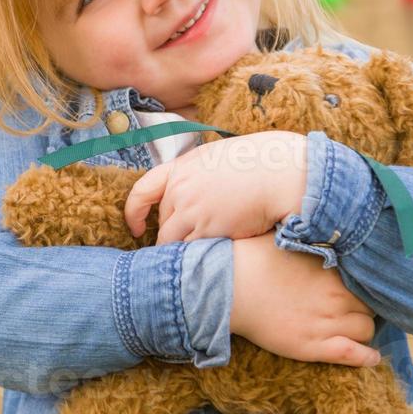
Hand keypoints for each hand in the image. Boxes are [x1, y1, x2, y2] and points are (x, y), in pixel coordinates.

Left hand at [124, 130, 307, 243]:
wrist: (279, 173)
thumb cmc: (258, 163)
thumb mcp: (217, 157)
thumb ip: (197, 173)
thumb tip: (191, 190)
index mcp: (182, 167)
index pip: (142, 191)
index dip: (133, 212)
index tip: (136, 228)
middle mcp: (182, 189)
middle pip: (163, 220)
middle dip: (172, 232)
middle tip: (190, 240)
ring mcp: (193, 210)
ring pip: (171, 241)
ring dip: (180, 249)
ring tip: (195, 256)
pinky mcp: (208, 229)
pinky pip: (191, 250)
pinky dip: (196, 256)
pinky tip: (210, 256)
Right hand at [230, 234, 380, 365]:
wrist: (230, 289)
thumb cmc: (254, 258)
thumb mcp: (288, 236)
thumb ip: (313, 235)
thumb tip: (326, 223)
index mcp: (333, 269)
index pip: (367, 280)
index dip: (365, 285)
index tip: (359, 287)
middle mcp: (336, 296)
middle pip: (371, 306)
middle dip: (366, 307)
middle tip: (355, 308)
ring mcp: (326, 323)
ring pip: (366, 330)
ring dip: (364, 329)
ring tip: (355, 328)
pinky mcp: (313, 346)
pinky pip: (352, 354)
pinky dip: (367, 357)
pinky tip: (373, 357)